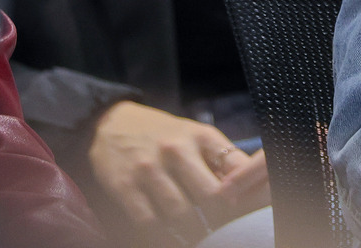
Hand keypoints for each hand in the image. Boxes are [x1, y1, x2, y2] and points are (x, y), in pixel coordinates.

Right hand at [88, 100, 268, 244]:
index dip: (249, 195)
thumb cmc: (164, 135)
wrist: (111, 123)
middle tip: (223, 231)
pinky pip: (149, 221)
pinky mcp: (125, 187)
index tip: (249, 211)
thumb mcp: (197, 137)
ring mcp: (149, 169)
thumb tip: (249, 191)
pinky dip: (163, 236)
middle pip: (210, 196)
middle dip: (220, 218)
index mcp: (202, 136)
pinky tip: (171, 238)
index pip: (237, 169)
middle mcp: (176, 150)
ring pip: (180, 213)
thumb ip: (222, 161)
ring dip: (193, 231)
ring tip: (199, 237)